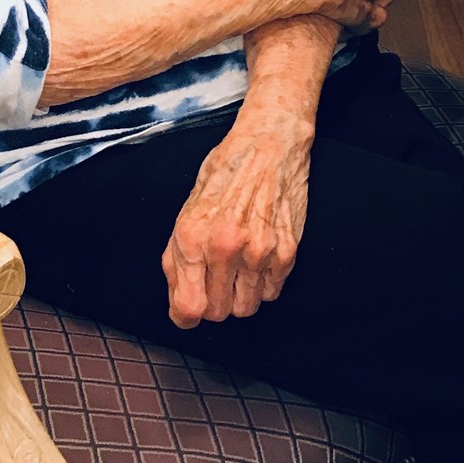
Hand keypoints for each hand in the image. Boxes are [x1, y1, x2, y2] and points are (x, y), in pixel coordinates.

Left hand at [161, 122, 310, 327]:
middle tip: (214, 280)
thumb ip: (177, 259)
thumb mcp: (186, 212)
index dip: (186, 316)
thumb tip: (179, 300)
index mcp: (192, 237)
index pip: (188, 306)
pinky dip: (263, 284)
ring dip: (239, 296)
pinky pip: (271, 293)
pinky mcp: (286, 251)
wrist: (268, 146)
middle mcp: (225, 247)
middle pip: (218, 313)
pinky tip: (257, 258)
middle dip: (213, 303)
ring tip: (237, 268)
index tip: (188, 311)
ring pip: (246, 309)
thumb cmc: (225, 174)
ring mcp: (259, 251)